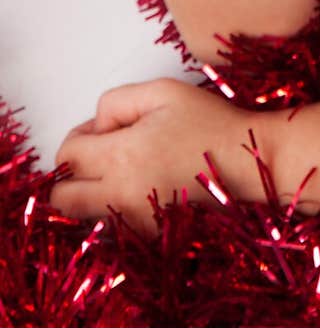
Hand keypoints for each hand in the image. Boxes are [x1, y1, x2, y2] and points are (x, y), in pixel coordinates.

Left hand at [49, 78, 293, 238]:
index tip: (105, 131)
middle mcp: (122, 196)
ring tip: (129, 170)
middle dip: (71, 176)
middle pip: (62, 199)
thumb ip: (116, 102)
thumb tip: (98, 128)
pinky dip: (118, 208)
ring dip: (93, 193)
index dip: (79, 138)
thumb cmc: (209, 122)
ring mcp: (136, 222)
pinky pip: (114, 226)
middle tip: (102, 157)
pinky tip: (147, 185)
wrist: (249, 162)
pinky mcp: (151, 235)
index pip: (66, 157)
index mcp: (122, 156)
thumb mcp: (163, 91)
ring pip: (85, 216)